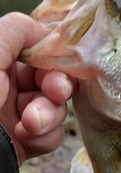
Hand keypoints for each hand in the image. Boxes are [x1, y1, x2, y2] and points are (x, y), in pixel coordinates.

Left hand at [0, 12, 75, 165]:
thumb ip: (18, 29)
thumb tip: (46, 34)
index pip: (40, 53)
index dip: (55, 58)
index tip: (59, 64)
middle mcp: (8, 86)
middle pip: (54, 80)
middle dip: (58, 87)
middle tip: (54, 93)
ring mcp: (17, 116)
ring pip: (56, 109)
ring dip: (48, 116)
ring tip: (30, 124)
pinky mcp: (25, 142)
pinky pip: (52, 135)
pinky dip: (44, 137)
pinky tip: (24, 138)